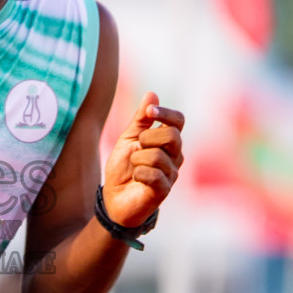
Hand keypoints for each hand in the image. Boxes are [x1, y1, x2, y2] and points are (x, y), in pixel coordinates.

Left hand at [101, 91, 183, 227]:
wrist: (114, 198)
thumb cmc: (123, 167)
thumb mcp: (128, 138)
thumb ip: (140, 119)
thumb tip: (152, 94)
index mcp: (168, 140)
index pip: (178, 120)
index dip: (165, 113)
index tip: (149, 113)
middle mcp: (175, 155)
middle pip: (171, 135)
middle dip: (146, 138)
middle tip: (136, 148)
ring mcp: (172, 173)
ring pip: (157, 155)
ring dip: (137, 159)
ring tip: (134, 167)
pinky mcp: (165, 190)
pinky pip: (154, 174)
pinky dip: (139, 173)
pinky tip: (136, 178)